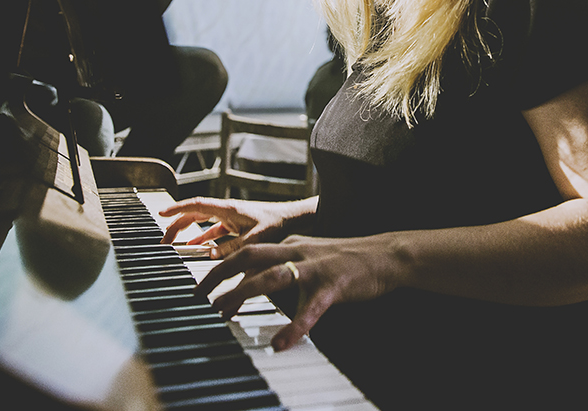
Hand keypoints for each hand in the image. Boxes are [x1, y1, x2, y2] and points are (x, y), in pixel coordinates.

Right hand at [158, 196, 310, 257]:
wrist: (294, 219)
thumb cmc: (278, 223)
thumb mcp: (255, 238)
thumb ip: (233, 249)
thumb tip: (211, 257)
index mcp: (228, 209)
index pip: (196, 205)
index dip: (176, 209)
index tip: (160, 213)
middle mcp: (227, 211)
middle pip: (195, 214)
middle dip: (177, 224)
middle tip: (163, 239)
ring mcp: (231, 218)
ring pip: (203, 223)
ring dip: (189, 232)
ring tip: (175, 244)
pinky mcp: (237, 226)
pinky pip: (214, 232)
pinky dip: (204, 239)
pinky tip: (198, 248)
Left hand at [196, 233, 399, 350]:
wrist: (387, 255)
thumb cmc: (349, 260)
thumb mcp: (312, 255)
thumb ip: (286, 264)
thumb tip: (258, 279)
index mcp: (291, 244)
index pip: (249, 252)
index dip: (222, 268)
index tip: (204, 287)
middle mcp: (297, 250)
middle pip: (249, 256)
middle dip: (219, 275)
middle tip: (200, 297)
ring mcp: (314, 266)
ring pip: (271, 276)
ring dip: (243, 295)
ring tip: (224, 314)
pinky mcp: (333, 285)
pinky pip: (309, 308)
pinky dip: (294, 327)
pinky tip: (281, 343)